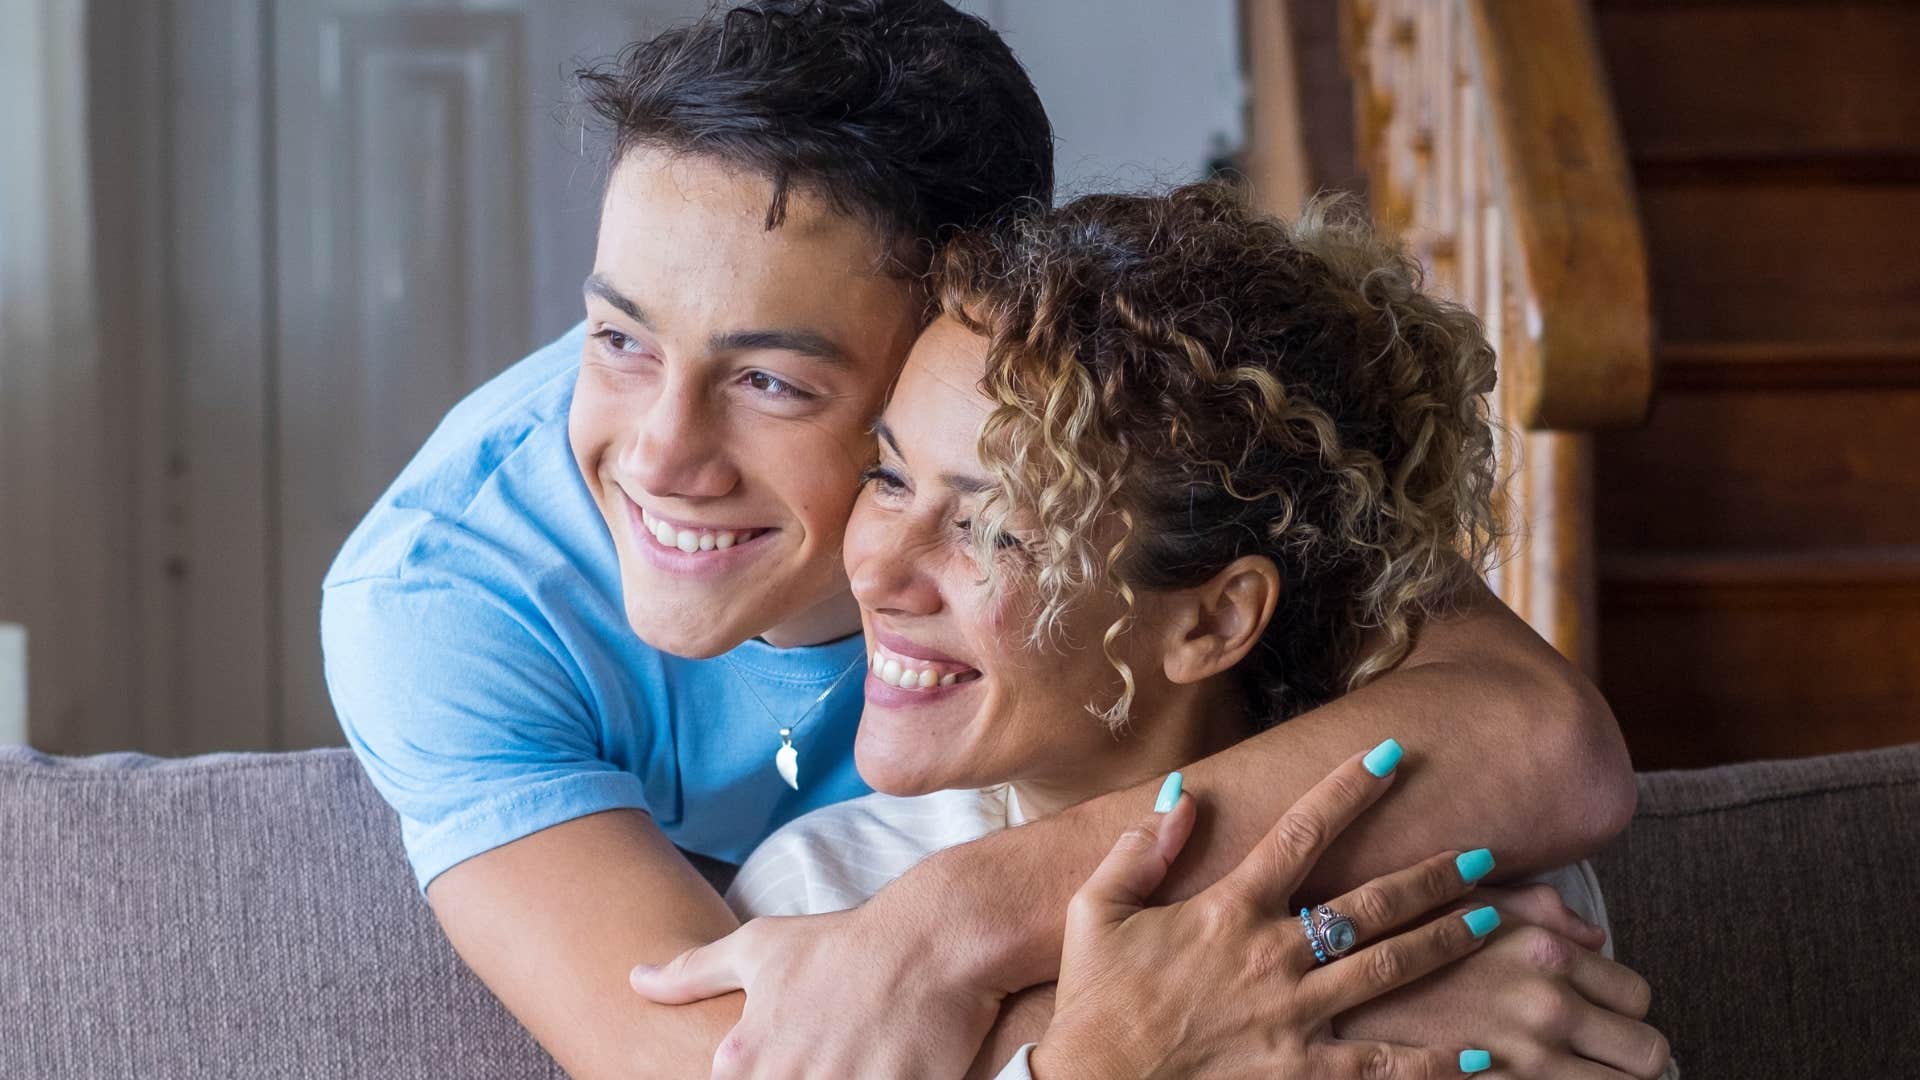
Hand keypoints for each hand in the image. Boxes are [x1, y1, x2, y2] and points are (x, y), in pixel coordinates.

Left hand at [628, 875, 999, 1077]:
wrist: (930, 939)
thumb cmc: (843, 944)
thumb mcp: (759, 947)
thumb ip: (693, 973)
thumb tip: (636, 980)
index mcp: (744, 1060)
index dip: (771, 1075)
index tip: (797, 1062)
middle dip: (812, 1079)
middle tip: (834, 1055)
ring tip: (859, 1055)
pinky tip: (888, 1068)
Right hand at [1031, 746, 1495, 1078]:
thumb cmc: (1095, 999)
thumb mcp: (1096, 910)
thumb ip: (1141, 849)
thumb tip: (1181, 793)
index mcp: (1229, 910)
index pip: (1301, 833)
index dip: (1348, 789)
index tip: (1390, 755)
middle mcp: (1272, 956)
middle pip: (1371, 904)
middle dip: (1432, 874)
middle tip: (1482, 852)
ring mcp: (1293, 1017)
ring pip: (1389, 971)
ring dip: (1445, 943)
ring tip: (1493, 920)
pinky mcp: (1299, 1073)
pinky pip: (1380, 1066)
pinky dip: (1432, 1063)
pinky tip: (1478, 1055)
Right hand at [1335, 914, 1670, 1078]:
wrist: (1331, 998)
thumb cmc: (1397, 941)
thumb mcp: (1468, 902)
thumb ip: (1541, 910)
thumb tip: (1593, 934)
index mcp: (1543, 954)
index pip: (1637, 995)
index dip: (1623, 1007)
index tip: (1601, 1012)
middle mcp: (1546, 1009)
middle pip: (1648, 1052)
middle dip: (1630, 1055)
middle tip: (1601, 1053)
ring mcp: (1526, 1063)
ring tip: (1575, 1073)